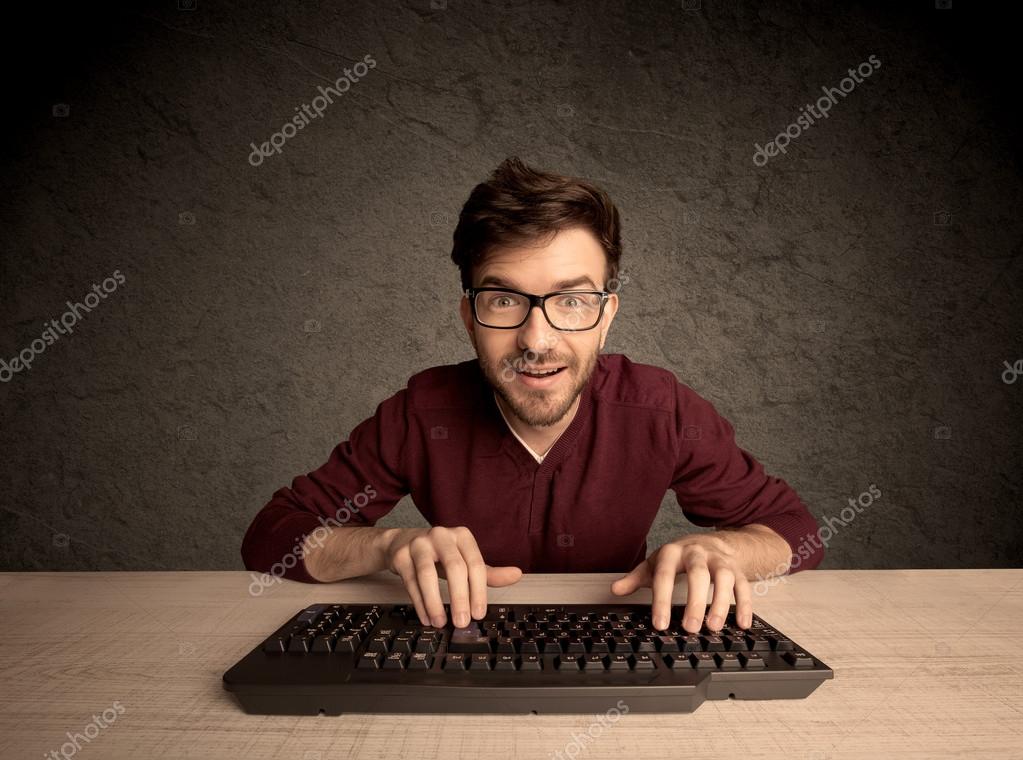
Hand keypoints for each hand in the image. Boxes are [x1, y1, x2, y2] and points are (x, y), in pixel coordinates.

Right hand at [385, 526, 521, 627]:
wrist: (402, 544)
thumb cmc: (439, 555)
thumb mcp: (464, 560)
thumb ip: (488, 572)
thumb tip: (516, 574)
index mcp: (462, 536)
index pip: (475, 564)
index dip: (479, 591)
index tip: (479, 614)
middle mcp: (441, 536)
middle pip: (454, 568)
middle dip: (459, 598)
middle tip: (462, 622)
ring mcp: (419, 544)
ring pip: (427, 575)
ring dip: (435, 603)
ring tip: (441, 623)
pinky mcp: (400, 555)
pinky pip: (411, 582)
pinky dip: (420, 603)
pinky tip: (427, 617)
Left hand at [610, 534, 752, 632]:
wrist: (712, 541)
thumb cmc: (680, 557)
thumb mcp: (656, 563)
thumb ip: (636, 578)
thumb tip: (615, 590)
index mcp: (673, 552)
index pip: (665, 575)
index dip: (661, 599)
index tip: (660, 624)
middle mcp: (697, 553)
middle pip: (698, 574)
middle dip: (694, 601)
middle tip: (690, 628)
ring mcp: (719, 560)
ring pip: (723, 578)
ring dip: (720, 603)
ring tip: (714, 627)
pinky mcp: (737, 569)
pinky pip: (744, 585)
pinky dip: (744, 605)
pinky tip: (742, 624)